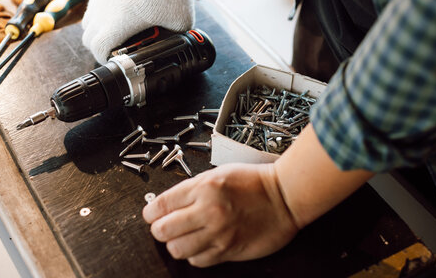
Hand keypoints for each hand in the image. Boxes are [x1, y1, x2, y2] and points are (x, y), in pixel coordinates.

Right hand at [82, 0, 194, 63]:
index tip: (115, 61)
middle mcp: (102, 13)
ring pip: (88, 21)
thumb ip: (175, 37)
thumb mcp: (180, 24)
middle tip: (114, 50)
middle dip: (99, 47)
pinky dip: (100, 14)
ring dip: (97, 30)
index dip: (105, 59)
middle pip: (88, 38)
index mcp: (116, 27)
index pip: (98, 50)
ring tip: (113, 33)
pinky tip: (117, 13)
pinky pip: (95, 5)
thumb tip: (179, 43)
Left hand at [142, 163, 298, 267]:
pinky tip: (201, 244)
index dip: (151, 212)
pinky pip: (198, 261)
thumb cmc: (253, 182)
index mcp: (203, 188)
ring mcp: (218, 234)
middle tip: (165, 226)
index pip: (160, 205)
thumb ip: (192, 189)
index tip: (151, 214)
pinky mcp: (229, 251)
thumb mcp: (218, 174)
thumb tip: (167, 204)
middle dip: (159, 229)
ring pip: (177, 249)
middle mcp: (208, 211)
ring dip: (176, 244)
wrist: (284, 197)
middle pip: (162, 230)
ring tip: (183, 237)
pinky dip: (194, 255)